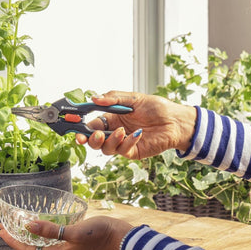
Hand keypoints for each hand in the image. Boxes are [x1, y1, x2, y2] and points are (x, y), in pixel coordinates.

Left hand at [0, 216, 132, 249]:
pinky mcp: (73, 244)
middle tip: (2, 226)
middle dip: (16, 238)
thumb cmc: (99, 234)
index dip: (12, 240)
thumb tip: (28, 225)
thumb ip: (51, 229)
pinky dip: (40, 233)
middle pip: (31, 248)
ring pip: (40, 245)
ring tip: (16, 225)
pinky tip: (39, 225)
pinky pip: (50, 241)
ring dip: (27, 235)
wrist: (120, 237)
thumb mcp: (74, 231)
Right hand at [76, 91, 195, 159]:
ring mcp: (123, 143)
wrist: (175, 120)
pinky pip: (123, 150)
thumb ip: (113, 99)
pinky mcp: (133, 151)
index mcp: (113, 118)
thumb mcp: (133, 98)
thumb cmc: (156, 108)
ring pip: (106, 148)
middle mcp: (115, 131)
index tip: (75, 127)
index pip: (92, 124)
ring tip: (121, 131)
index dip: (82, 127)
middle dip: (90, 139)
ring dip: (110, 141)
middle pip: (94, 140)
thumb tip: (94, 98)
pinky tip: (137, 134)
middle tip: (90, 136)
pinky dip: (127, 142)